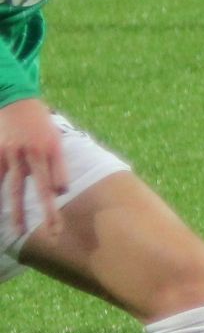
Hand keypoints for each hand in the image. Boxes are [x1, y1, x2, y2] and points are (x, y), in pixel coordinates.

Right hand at [0, 97, 67, 235]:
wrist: (14, 99)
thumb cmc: (39, 123)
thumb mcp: (56, 139)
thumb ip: (59, 165)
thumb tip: (62, 190)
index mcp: (51, 150)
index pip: (58, 181)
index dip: (58, 202)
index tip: (59, 224)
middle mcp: (33, 153)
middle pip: (40, 188)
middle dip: (47, 212)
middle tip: (54, 233)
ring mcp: (11, 154)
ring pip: (12, 188)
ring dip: (15, 212)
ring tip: (17, 232)